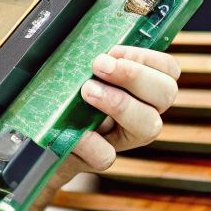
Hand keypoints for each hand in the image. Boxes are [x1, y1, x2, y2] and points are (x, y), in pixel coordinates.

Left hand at [69, 45, 181, 172]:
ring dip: (120, 104)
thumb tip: (101, 51)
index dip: (147, 58)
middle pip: (166, 93)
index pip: (168, 70)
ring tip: (87, 91)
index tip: (115, 51)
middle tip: (100, 66)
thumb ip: (99, 61)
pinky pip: (106, 155)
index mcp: (144, 87)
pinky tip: (73, 131)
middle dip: (135, 75)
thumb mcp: (83, 70)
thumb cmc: (66, 92)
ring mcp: (126, 138)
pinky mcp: (101, 158)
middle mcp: (144, 113)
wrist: (42, 132)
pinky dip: (89, 142)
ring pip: (148, 126)